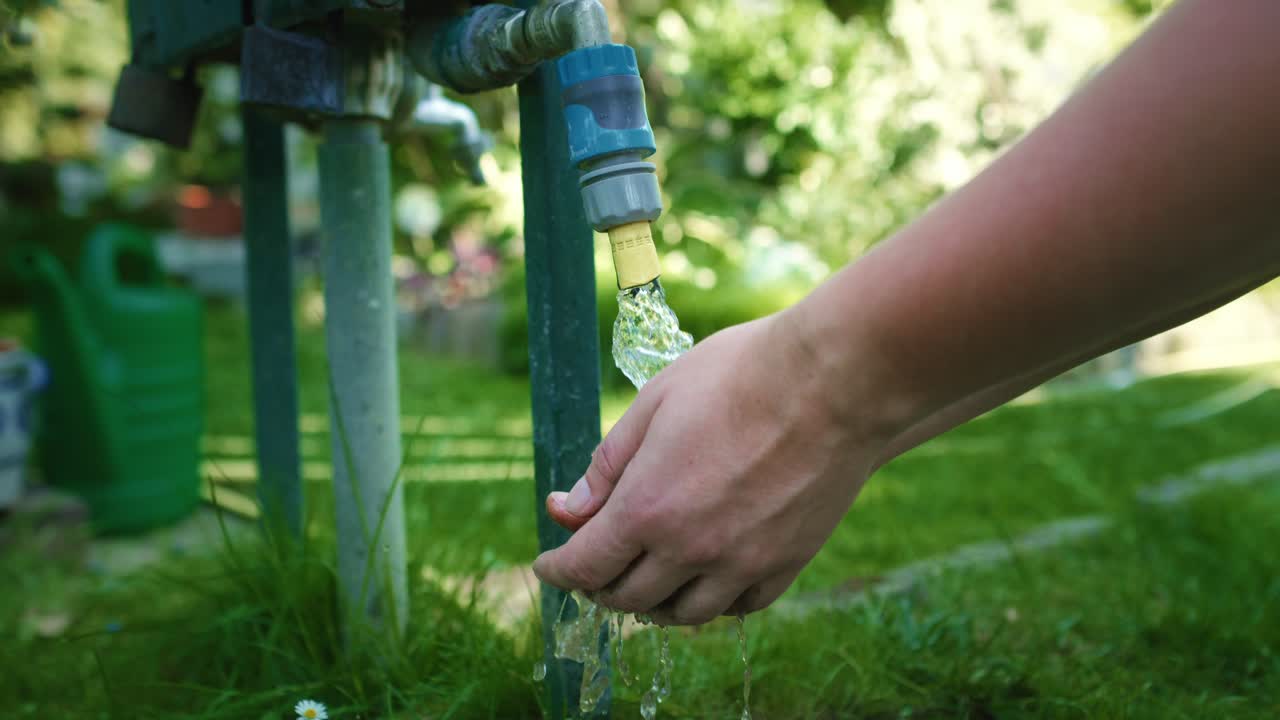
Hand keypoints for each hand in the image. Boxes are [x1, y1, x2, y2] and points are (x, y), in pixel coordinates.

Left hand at [532, 310, 885, 624]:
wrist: (836, 380)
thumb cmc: (739, 374)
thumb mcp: (655, 402)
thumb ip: (608, 464)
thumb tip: (566, 509)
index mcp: (647, 508)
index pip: (585, 566)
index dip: (557, 570)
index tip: (547, 565)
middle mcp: (691, 549)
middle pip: (626, 597)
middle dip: (598, 584)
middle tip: (594, 564)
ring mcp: (742, 564)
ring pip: (681, 614)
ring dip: (652, 601)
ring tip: (647, 576)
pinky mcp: (786, 564)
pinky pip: (738, 607)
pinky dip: (712, 601)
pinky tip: (707, 577)